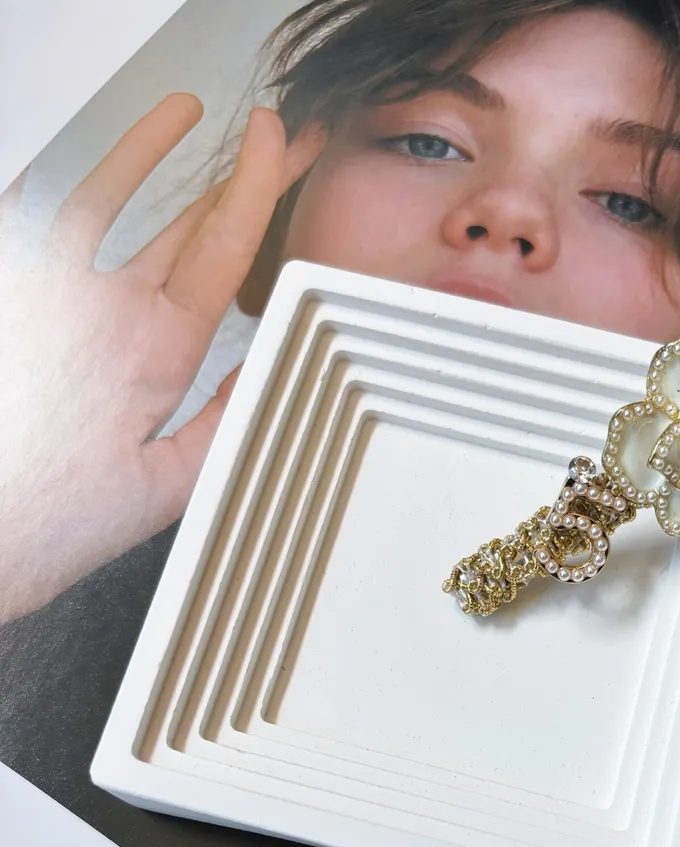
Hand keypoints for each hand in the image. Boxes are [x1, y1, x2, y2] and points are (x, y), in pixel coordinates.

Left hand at [0, 94, 319, 623]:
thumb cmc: (59, 516)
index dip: (255, 183)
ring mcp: (42, 293)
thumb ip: (226, 420)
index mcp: (155, 350)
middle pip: (182, 222)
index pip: (222, 247)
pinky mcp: (7, 294)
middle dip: (231, 176)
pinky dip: (55, 189)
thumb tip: (263, 371)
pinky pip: (29, 221)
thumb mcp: (173, 487)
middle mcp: (100, 307)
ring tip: (176, 117)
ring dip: (143, 154)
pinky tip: (74, 168)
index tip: (273, 141)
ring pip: (102, 202)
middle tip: (266, 141)